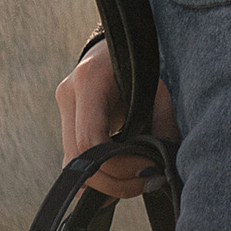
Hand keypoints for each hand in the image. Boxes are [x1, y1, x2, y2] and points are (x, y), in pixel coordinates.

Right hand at [58, 37, 180, 198]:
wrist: (117, 48)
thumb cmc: (142, 67)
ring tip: (136, 179)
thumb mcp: (158, 92)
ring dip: (105, 181)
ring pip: (74, 164)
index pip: (90, 139)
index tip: (147, 170)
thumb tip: (167, 168)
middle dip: (113, 181)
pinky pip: (74, 160)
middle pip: (79, 159)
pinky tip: (120, 173)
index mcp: (90, 80)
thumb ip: (163, 127)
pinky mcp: (64, 123)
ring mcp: (63, 109)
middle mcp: (69, 94)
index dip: (118, 165)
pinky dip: (97, 173)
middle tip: (146, 182)